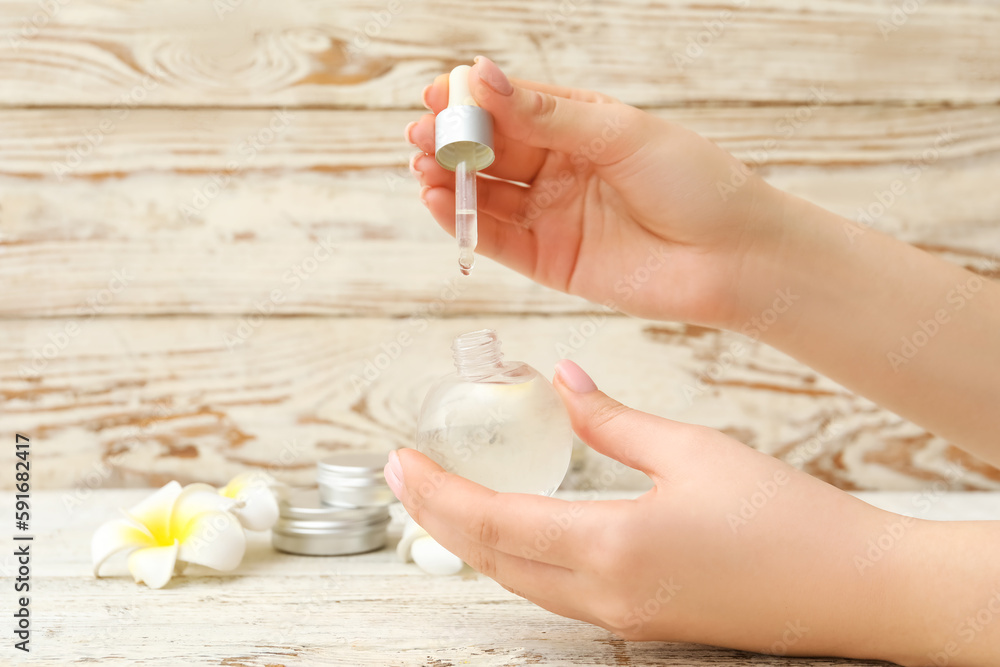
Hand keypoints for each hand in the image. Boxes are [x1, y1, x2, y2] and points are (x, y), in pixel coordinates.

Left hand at [385, 360, 942, 664]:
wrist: (860, 590)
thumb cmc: (786, 516)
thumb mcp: (694, 451)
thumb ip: (613, 421)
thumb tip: (560, 381)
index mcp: (610, 547)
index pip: (491, 522)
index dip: (436, 492)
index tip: (399, 459)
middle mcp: (603, 595)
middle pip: (490, 559)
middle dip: (438, 518)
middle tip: (404, 475)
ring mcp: (622, 617)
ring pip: (517, 581)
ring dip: (472, 540)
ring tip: (445, 497)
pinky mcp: (643, 621)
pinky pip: (553, 592)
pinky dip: (515, 558)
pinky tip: (513, 528)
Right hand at [406, 56, 787, 327]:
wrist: (735, 258)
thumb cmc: (696, 184)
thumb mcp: (620, 134)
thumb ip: (549, 116)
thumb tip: (485, 76)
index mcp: (581, 128)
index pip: (513, 108)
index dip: (473, 101)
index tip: (437, 94)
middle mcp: (562, 170)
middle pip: (493, 152)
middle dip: (453, 142)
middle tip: (421, 136)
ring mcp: (554, 216)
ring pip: (488, 196)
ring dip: (451, 182)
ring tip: (423, 168)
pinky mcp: (551, 261)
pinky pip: (499, 239)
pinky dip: (466, 223)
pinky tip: (439, 202)